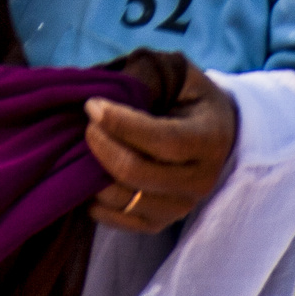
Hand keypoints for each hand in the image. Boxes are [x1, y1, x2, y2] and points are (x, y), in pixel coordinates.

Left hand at [84, 66, 236, 233]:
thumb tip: (104, 96)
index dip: (121, 124)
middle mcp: (201, 179)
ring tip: (84, 146)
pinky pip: (119, 220)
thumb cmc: (183, 93)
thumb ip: (145, 77)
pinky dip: (95, 200)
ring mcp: (182, 206)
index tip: (92, 105)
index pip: (162, 140)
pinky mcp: (161, 223)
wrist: (208, 129)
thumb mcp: (174, 72)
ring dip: (93, 173)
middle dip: (101, 145)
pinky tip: (87, 174)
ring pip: (125, 199)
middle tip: (87, 123)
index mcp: (210, 138)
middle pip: (137, 172)